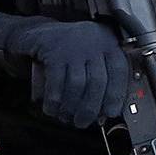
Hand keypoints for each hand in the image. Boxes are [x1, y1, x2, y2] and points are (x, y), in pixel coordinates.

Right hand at [0, 11, 131, 129]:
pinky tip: (52, 107)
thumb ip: (97, 82)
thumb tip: (104, 114)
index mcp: (107, 43)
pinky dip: (55, 99)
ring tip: (65, 117)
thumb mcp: (87, 61)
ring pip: (77, 83)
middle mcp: (93, 40)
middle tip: (83, 122)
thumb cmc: (66, 52)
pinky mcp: (53, 48)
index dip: (115, 96)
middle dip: (90, 107)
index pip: (119, 71)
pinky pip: (57, 80)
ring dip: (71, 106)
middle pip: (98, 80)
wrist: (36, 32)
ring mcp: (73, 43)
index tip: (110, 114)